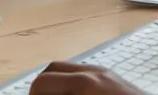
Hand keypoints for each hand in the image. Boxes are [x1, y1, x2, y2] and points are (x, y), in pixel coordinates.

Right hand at [29, 62, 143, 93]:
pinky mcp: (115, 79)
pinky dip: (73, 86)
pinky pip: (85, 75)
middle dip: (42, 89)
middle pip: (52, 70)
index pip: (42, 83)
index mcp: (85, 85)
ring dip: (58, 86)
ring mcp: (106, 73)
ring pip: (68, 71)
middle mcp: (95, 73)